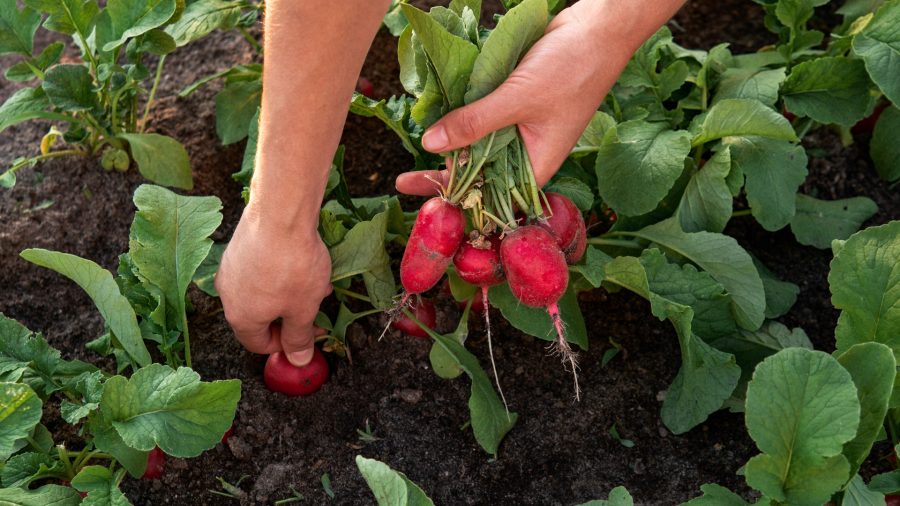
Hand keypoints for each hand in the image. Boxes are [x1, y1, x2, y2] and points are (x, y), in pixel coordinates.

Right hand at [215, 205, 332, 366]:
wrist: (280, 213)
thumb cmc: (292, 266)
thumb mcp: (303, 309)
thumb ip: (300, 338)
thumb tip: (298, 361)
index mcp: (241, 317)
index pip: (258, 345)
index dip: (286, 345)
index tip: (309, 334)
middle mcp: (228, 295)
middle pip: (259, 317)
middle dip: (291, 315)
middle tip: (315, 308)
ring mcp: (230, 268)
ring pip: (262, 291)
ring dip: (289, 293)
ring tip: (316, 282)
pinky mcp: (238, 247)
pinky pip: (260, 269)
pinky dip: (280, 272)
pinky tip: (303, 260)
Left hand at [395, 1, 638, 195]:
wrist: (596, 28)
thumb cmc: (572, 68)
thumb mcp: (518, 98)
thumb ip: (474, 123)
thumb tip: (431, 145)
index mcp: (536, 165)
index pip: (490, 194)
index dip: (455, 198)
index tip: (419, 197)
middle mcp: (526, 152)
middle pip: (479, 173)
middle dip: (445, 175)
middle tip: (402, 180)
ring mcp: (518, 128)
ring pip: (477, 144)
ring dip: (451, 144)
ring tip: (414, 152)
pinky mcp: (511, 105)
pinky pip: (481, 117)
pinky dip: (461, 117)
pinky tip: (435, 117)